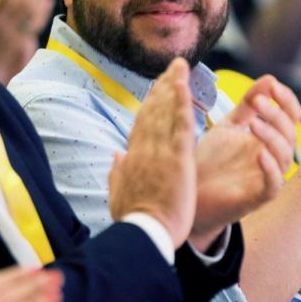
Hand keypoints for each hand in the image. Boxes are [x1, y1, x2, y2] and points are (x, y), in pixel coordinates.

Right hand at [108, 58, 194, 247]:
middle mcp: (144, 150)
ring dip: (173, 86)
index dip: (150, 103)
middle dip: (163, 87)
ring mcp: (160, 152)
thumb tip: (115, 155)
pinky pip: (180, 124)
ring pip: (166, 112)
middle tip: (173, 67)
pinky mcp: (177, 158)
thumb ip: (117, 172)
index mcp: (132, 159)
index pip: (142, 124)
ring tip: (180, 66)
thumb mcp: (119, 194)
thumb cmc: (134, 221)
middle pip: (153, 111)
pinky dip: (181, 102)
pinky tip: (184, 84)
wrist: (144, 234)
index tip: (157, 87)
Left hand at [193, 75, 300, 246]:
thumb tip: (270, 78)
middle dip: (276, 114)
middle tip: (257, 102)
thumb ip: (248, 105)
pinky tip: (258, 154)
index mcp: (269, 138)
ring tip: (252, 123)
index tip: (272, 85)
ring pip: (284, 155)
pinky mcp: (258, 197)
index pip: (290, 116)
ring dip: (271, 136)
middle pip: (290, 132)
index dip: (285, 100)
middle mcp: (273, 157)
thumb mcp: (228, 126)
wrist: (188, 193)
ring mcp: (267, 177)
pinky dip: (270, 168)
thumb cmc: (211, 160)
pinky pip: (274, 184)